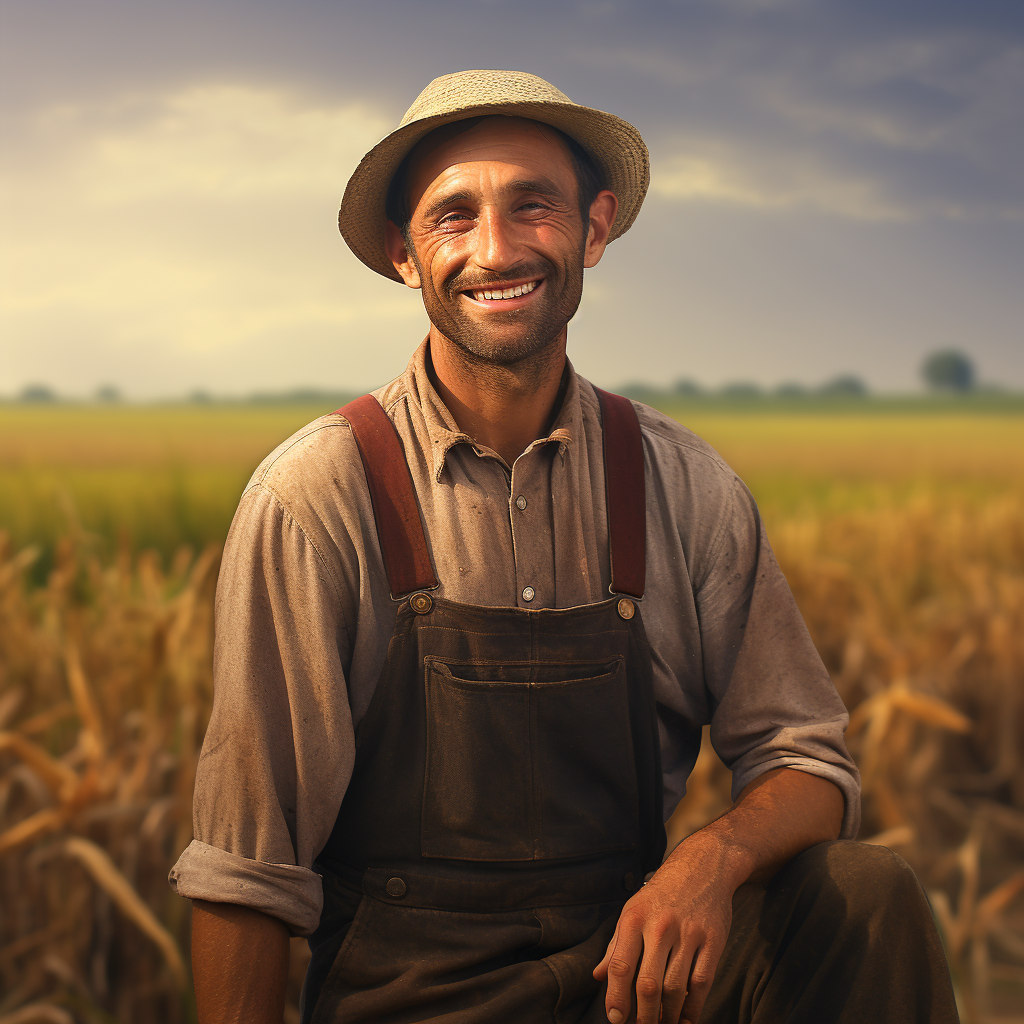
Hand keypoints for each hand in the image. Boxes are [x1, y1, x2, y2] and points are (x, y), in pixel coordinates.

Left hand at [593, 833, 740, 1023]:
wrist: (704, 866)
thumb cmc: (663, 892)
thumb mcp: (633, 909)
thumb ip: (616, 944)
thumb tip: (598, 976)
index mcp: (635, 918)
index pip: (620, 965)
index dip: (616, 997)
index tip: (615, 1018)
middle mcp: (660, 926)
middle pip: (649, 983)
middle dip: (644, 1015)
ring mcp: (689, 934)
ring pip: (676, 988)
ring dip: (668, 1015)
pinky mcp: (713, 940)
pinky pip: (702, 982)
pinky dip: (694, 1008)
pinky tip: (686, 1019)